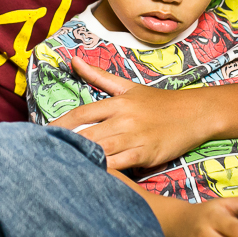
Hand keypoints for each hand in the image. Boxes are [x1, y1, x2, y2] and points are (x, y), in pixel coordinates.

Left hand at [49, 57, 206, 168]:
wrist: (196, 113)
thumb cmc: (159, 102)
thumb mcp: (128, 86)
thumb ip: (98, 76)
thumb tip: (73, 60)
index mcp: (117, 102)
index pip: (81, 113)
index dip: (60, 125)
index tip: (41, 133)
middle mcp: (123, 119)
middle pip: (87, 135)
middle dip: (66, 145)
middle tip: (45, 155)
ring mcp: (135, 137)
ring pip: (101, 151)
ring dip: (82, 159)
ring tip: (62, 166)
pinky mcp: (147, 154)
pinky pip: (120, 165)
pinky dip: (105, 170)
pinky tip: (91, 176)